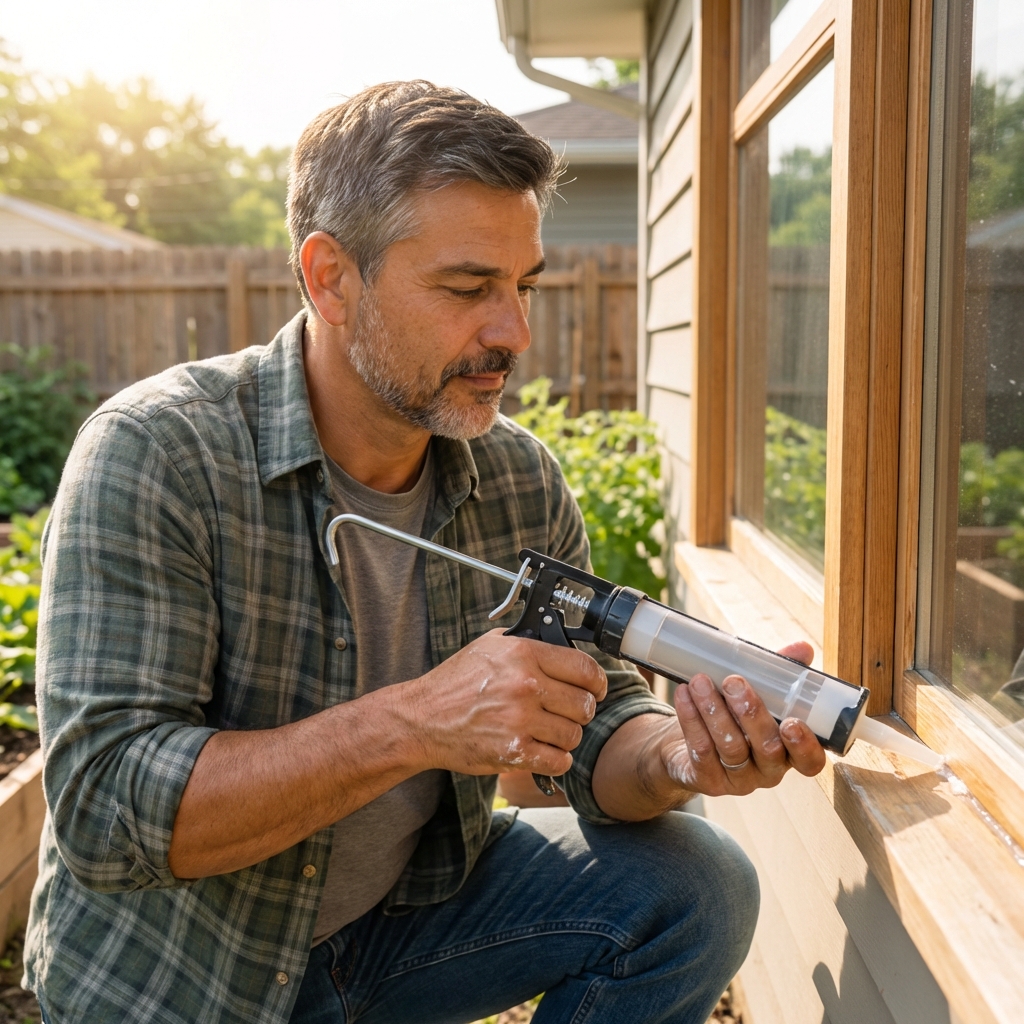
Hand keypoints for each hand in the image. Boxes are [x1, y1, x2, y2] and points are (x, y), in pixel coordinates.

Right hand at [401, 629, 607, 778]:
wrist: (422, 719)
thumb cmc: (454, 683)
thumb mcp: (489, 647)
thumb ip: (526, 643)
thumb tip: (559, 643)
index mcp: (523, 654)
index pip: (584, 668)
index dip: (597, 681)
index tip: (596, 689)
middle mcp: (526, 685)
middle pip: (584, 704)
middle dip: (580, 710)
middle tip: (567, 712)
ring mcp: (520, 720)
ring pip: (574, 734)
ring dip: (566, 736)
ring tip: (548, 732)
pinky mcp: (514, 751)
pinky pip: (559, 761)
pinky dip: (556, 760)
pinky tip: (543, 751)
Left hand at [659, 641, 826, 796]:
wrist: (684, 745)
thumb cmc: (732, 717)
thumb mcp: (757, 693)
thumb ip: (781, 675)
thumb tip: (803, 648)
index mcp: (788, 751)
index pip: (809, 761)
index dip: (804, 745)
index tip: (791, 722)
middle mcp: (767, 771)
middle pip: (767, 749)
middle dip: (751, 713)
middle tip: (733, 682)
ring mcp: (737, 779)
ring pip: (730, 748)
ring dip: (714, 710)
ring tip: (699, 681)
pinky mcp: (707, 779)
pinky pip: (700, 750)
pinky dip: (691, 719)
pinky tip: (683, 695)